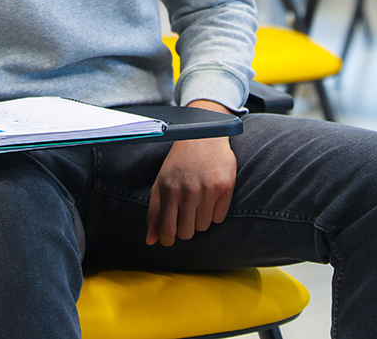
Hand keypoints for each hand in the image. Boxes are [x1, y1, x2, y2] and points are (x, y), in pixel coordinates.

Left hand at [146, 99, 236, 245]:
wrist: (204, 135)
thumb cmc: (179, 162)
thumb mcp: (161, 183)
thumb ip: (155, 212)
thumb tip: (151, 241)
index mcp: (168, 190)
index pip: (167, 231)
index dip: (168, 239)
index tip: (170, 237)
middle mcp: (188, 191)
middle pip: (187, 233)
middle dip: (185, 227)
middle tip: (185, 213)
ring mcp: (207, 189)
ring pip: (203, 227)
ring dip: (200, 219)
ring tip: (198, 201)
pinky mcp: (225, 187)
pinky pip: (219, 218)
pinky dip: (214, 213)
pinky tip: (211, 197)